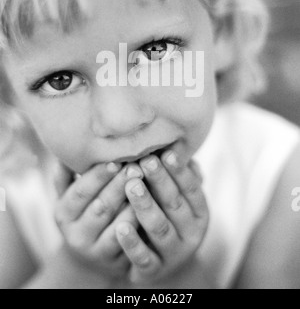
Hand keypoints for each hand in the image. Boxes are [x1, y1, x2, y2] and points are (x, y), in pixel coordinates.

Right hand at [54, 162, 142, 278]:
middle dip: (120, 184)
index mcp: (63, 213)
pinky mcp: (115, 262)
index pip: (81, 191)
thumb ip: (65, 176)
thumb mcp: (68, 198)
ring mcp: (96, 251)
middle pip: (101, 206)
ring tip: (147, 182)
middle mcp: (76, 234)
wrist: (89, 257)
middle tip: (137, 166)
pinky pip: (131, 240)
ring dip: (134, 202)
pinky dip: (140, 221)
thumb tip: (62, 149)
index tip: (116, 159)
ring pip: (118, 223)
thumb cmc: (83, 214)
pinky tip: (152, 205)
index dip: (98, 175)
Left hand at [115, 151, 208, 283]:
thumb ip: (178, 176)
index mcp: (200, 213)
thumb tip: (177, 144)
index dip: (179, 171)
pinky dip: (133, 243)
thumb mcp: (178, 198)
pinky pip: (144, 257)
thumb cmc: (168, 216)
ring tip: (131, 185)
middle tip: (145, 161)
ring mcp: (174, 254)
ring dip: (146, 206)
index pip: (191, 189)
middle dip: (160, 182)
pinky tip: (120, 228)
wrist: (162, 260)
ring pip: (160, 228)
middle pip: (175, 205)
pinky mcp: (154, 270)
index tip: (166, 152)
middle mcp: (191, 234)